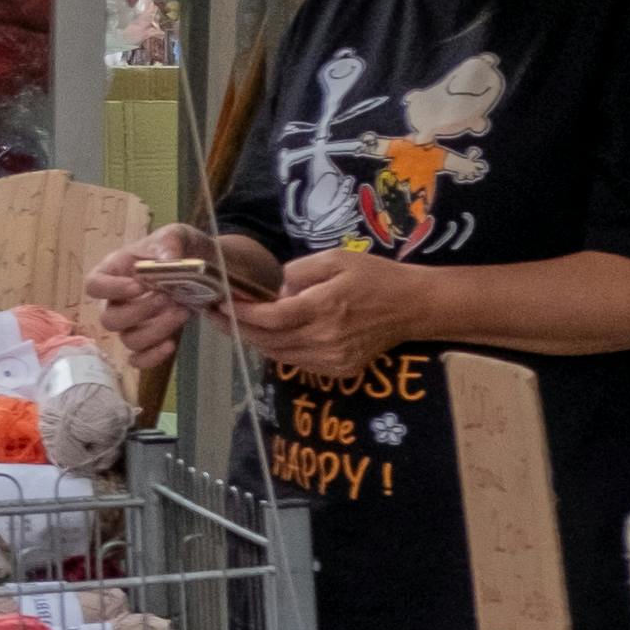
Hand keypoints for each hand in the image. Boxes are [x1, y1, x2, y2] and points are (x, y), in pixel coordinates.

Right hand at [83, 229, 258, 375]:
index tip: (139, 286)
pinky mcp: (151, 340)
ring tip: (182, 311)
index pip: (94, 285)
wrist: (203, 267)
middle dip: (140, 312)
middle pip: (109, 319)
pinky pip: (139, 359)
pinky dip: (153, 357)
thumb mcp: (176, 236)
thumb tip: (167, 260)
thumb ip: (170, 244)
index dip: (111, 289)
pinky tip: (172, 344)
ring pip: (129, 340)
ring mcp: (133, 323)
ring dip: (156, 331)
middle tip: (168, 298)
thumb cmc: (179, 248)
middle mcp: (117, 300)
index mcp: (114, 271)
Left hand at [228, 248, 419, 390]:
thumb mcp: (335, 259)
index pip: (270, 318)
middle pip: (270, 340)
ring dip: (253, 341)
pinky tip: (265, 335)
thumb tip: (272, 289)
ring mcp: (335, 360)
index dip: (241, 313)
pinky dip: (277, 350)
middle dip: (237, 328)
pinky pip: (298, 363)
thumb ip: (298, 273)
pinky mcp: (342, 370)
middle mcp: (327, 340)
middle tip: (213, 314)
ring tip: (231, 324)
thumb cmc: (375, 277)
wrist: (415, 306)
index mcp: (324, 309)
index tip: (219, 302)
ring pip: (280, 356)